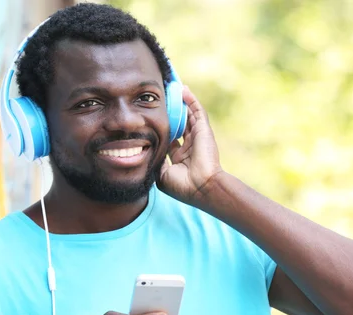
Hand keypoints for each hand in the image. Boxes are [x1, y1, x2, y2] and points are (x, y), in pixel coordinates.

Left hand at [158, 86, 222, 205]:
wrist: (201, 187)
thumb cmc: (181, 185)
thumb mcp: (162, 174)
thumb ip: (156, 160)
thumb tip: (148, 150)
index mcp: (179, 158)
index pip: (170, 139)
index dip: (162, 130)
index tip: (150, 120)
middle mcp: (189, 146)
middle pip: (179, 125)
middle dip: (171, 114)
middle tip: (161, 101)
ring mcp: (197, 138)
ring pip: (188, 116)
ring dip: (181, 103)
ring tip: (172, 89)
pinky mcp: (204, 130)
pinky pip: (197, 112)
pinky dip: (191, 100)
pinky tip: (183, 90)